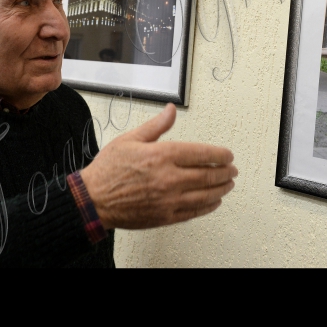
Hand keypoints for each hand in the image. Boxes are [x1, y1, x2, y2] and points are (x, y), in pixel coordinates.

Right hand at [81, 105, 236, 230]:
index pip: (202, 154)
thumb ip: (156, 126)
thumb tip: (171, 110)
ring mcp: (169, 199)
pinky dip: (208, 206)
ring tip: (228, 184)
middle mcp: (169, 178)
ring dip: (221, 189)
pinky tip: (213, 201)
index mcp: (162, 156)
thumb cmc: (109, 170)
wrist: (93, 200)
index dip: (220, 154)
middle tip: (232, 170)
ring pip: (205, 195)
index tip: (227, 155)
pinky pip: (194, 211)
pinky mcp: (165, 216)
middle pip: (208, 175)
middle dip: (225, 172)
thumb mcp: (130, 139)